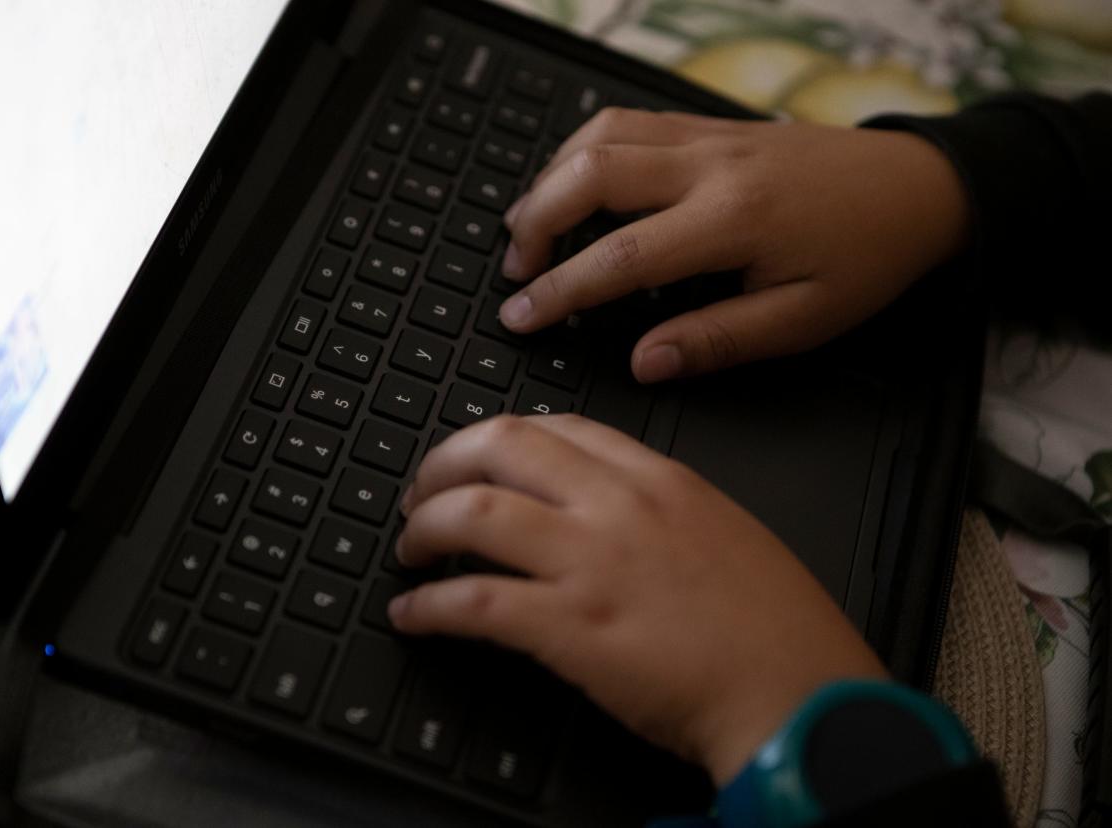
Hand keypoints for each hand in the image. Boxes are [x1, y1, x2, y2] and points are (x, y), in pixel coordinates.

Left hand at [389, 415, 886, 782]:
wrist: (798, 692)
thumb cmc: (775, 627)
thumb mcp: (723, 534)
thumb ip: (659, 511)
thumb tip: (601, 512)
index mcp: (659, 480)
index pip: (559, 427)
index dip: (500, 439)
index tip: (477, 460)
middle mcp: (619, 506)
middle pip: (501, 446)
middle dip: (442, 464)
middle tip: (422, 496)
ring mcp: (591, 563)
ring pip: (473, 512)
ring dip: (424, 528)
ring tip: (408, 551)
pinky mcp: (570, 628)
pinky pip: (473, 602)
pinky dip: (428, 607)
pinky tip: (412, 617)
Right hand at [496, 109, 971, 382]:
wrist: (920, 186)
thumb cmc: (867, 256)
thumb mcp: (804, 320)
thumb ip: (719, 341)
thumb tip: (644, 362)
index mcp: (733, 221)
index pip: (619, 258)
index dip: (560, 291)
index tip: (521, 317)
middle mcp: (710, 166)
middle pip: (590, 175)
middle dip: (535, 222)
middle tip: (514, 271)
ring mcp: (708, 136)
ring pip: (600, 136)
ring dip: (550, 179)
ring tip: (528, 228)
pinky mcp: (710, 124)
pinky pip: (627, 121)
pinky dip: (582, 150)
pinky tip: (571, 183)